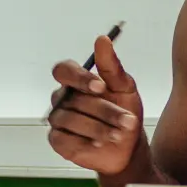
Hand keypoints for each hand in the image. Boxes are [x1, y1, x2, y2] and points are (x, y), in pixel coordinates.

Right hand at [46, 35, 146, 175]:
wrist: (128, 146)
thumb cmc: (124, 112)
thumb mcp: (125, 88)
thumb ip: (111, 65)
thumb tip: (102, 40)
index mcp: (76, 81)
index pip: (63, 70)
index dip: (79, 78)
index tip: (101, 87)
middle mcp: (63, 98)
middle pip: (72, 99)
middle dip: (103, 110)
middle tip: (126, 120)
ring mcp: (58, 119)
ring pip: (70, 119)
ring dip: (98, 127)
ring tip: (118, 134)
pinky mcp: (58, 140)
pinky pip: (64, 138)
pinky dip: (84, 141)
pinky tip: (99, 143)